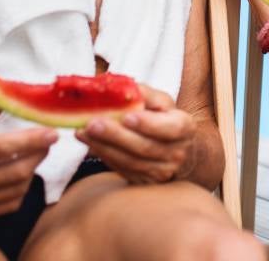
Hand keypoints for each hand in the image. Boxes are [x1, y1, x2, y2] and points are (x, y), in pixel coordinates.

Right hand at [0, 92, 57, 218]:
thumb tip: (15, 88)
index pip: (5, 148)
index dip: (33, 140)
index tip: (53, 132)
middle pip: (17, 173)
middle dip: (38, 155)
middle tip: (47, 141)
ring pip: (15, 191)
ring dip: (31, 171)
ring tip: (34, 154)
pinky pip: (6, 205)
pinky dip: (20, 190)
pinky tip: (20, 174)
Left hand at [76, 84, 195, 185]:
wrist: (174, 150)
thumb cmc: (165, 119)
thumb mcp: (163, 103)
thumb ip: (146, 94)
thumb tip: (126, 87)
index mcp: (185, 128)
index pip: (170, 128)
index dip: (148, 124)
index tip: (127, 116)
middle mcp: (177, 153)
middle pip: (144, 147)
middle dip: (116, 135)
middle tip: (92, 123)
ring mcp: (162, 171)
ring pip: (130, 161)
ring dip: (104, 146)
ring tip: (83, 131)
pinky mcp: (145, 182)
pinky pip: (122, 169)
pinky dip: (103, 155)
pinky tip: (89, 142)